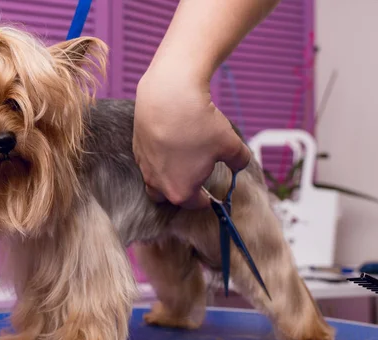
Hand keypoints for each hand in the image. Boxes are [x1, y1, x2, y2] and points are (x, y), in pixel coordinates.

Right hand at [133, 65, 250, 208]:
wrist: (168, 96)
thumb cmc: (199, 124)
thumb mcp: (231, 144)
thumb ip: (239, 160)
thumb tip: (240, 163)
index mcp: (182, 192)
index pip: (196, 204)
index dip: (209, 199)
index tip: (213, 193)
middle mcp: (158, 185)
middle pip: (171, 198)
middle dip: (184, 192)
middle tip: (196, 179)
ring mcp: (145, 168)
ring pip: (156, 183)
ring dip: (168, 178)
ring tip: (181, 162)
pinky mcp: (137, 150)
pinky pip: (148, 163)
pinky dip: (159, 159)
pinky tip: (170, 143)